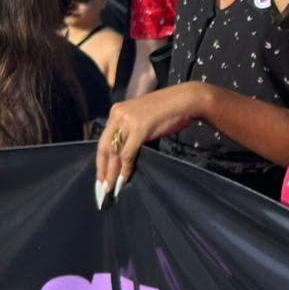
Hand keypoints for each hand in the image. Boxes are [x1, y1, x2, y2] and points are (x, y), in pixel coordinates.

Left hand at [95, 83, 206, 206]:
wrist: (186, 100)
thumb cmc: (169, 109)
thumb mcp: (143, 117)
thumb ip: (131, 130)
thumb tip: (125, 152)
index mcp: (117, 110)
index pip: (104, 140)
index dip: (101, 161)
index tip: (100, 176)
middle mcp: (118, 115)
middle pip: (105, 148)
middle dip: (102, 170)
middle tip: (101, 188)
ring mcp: (128, 121)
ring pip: (115, 153)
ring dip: (112, 173)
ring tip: (110, 189)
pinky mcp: (139, 129)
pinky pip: (128, 154)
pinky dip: (126, 168)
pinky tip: (125, 179)